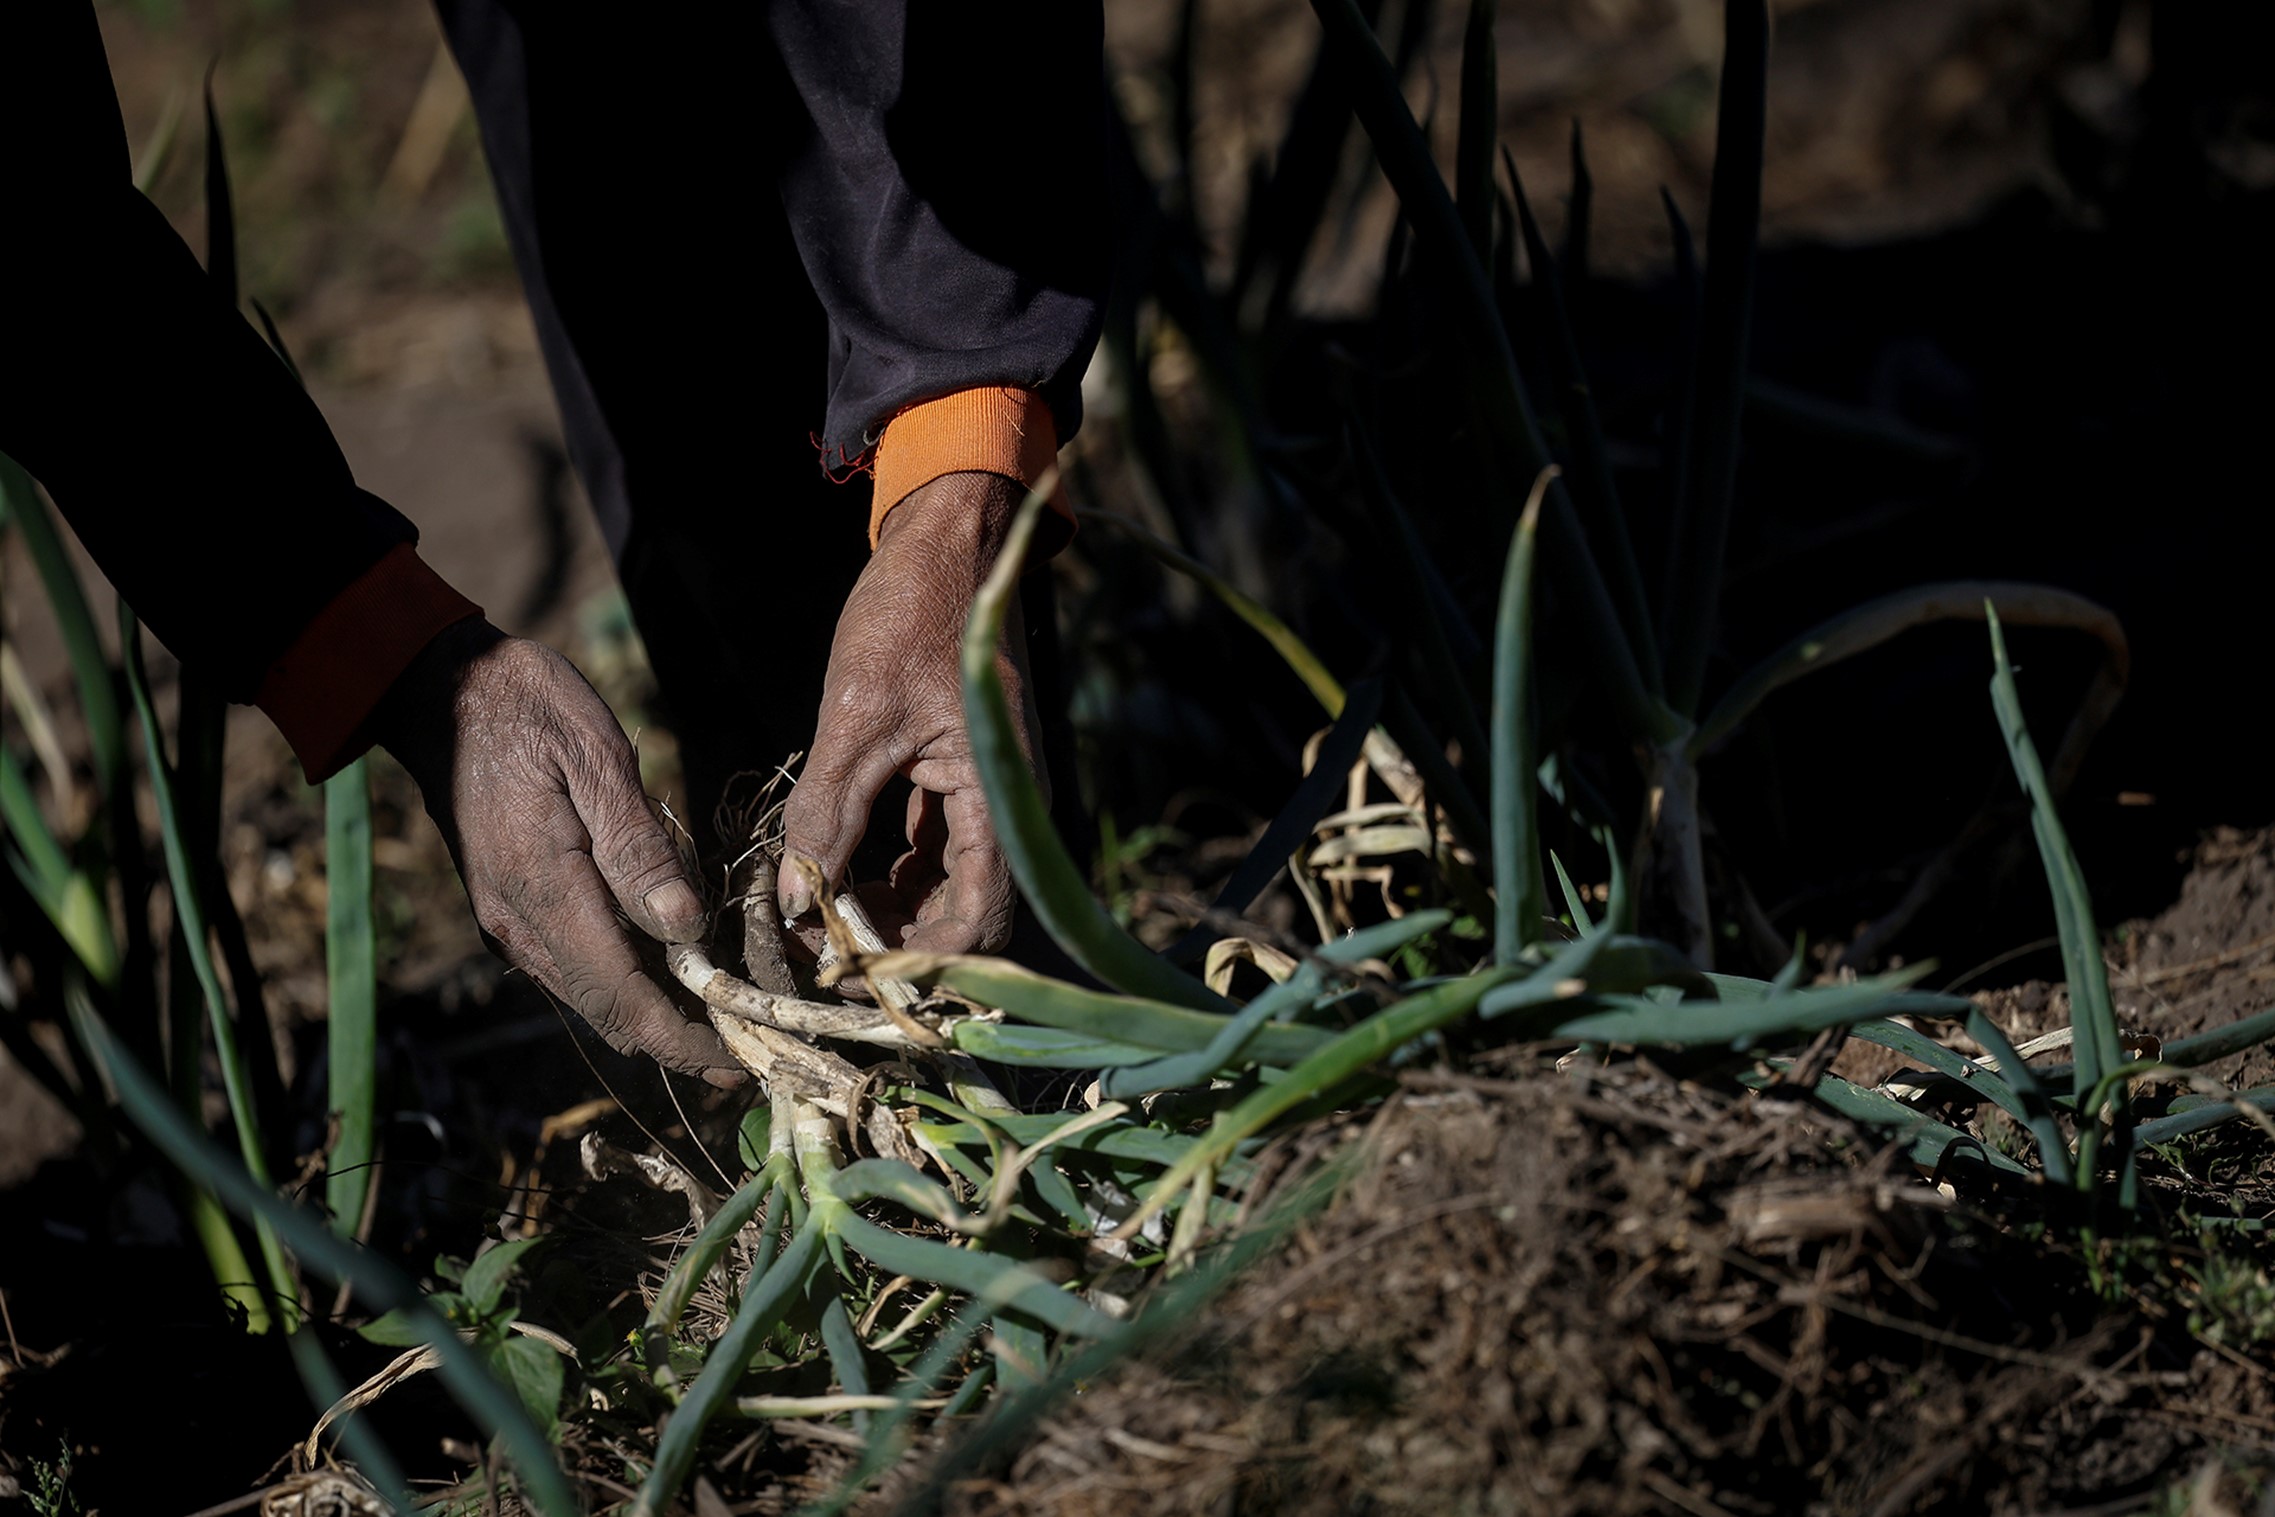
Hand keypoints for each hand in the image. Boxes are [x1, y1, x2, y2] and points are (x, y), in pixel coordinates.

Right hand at [372, 619, 743, 1087]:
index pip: (622, 996)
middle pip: (608, 1012)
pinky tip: (671, 965)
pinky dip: (625, 981)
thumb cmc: (526, 708)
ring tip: (722, 1015)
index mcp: (544, 890)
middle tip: (748, 1048)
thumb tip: (684, 927)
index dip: (682, 1040)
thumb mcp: (594, 757)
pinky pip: (573, 966)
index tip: (737, 1063)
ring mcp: (507, 920)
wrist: (436, 689)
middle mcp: (518, 923)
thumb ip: (637, 847)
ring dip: (653, 1013)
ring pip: (590, 995)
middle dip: (678, 1040)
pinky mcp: (508, 907)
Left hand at [778, 471, 1045, 955]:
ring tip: (818, 915)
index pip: (980, 921)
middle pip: (965, 917)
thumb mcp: (857, 717)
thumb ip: (828, 815)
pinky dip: (887, 873)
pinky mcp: (959, 783)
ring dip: (888, 912)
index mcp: (999, 800)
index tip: (852, 973)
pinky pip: (930, 851)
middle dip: (898, 945)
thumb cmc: (912, 617)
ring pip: (944, 889)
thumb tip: (796, 903)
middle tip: (822, 953)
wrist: (946, 545)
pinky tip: (837, 874)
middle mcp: (1006, 811)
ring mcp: (985, 798)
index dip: (920, 963)